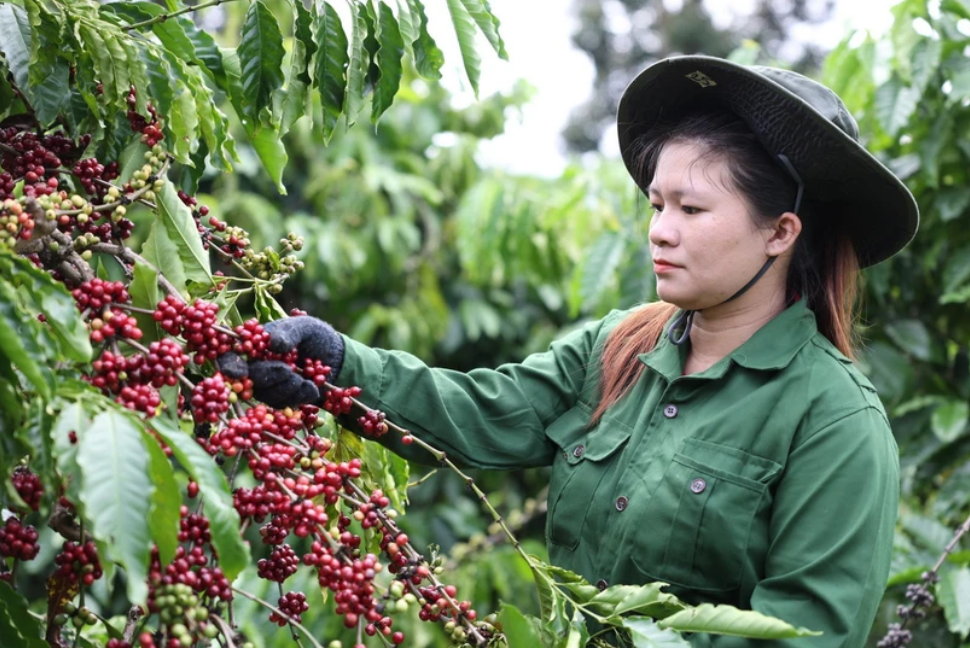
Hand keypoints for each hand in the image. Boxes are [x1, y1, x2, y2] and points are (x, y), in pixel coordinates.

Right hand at [217, 316, 344, 408]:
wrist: (336, 357)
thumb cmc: (315, 337)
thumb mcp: (305, 326)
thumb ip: (288, 332)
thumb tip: (274, 345)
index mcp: (254, 345)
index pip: (229, 357)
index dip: (230, 366)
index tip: (240, 372)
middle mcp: (256, 367)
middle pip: (249, 379)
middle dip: (269, 376)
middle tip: (289, 370)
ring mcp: (268, 386)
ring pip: (266, 395)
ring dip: (287, 387)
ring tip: (305, 377)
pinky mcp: (282, 400)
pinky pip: (283, 405)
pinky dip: (299, 396)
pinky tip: (312, 387)